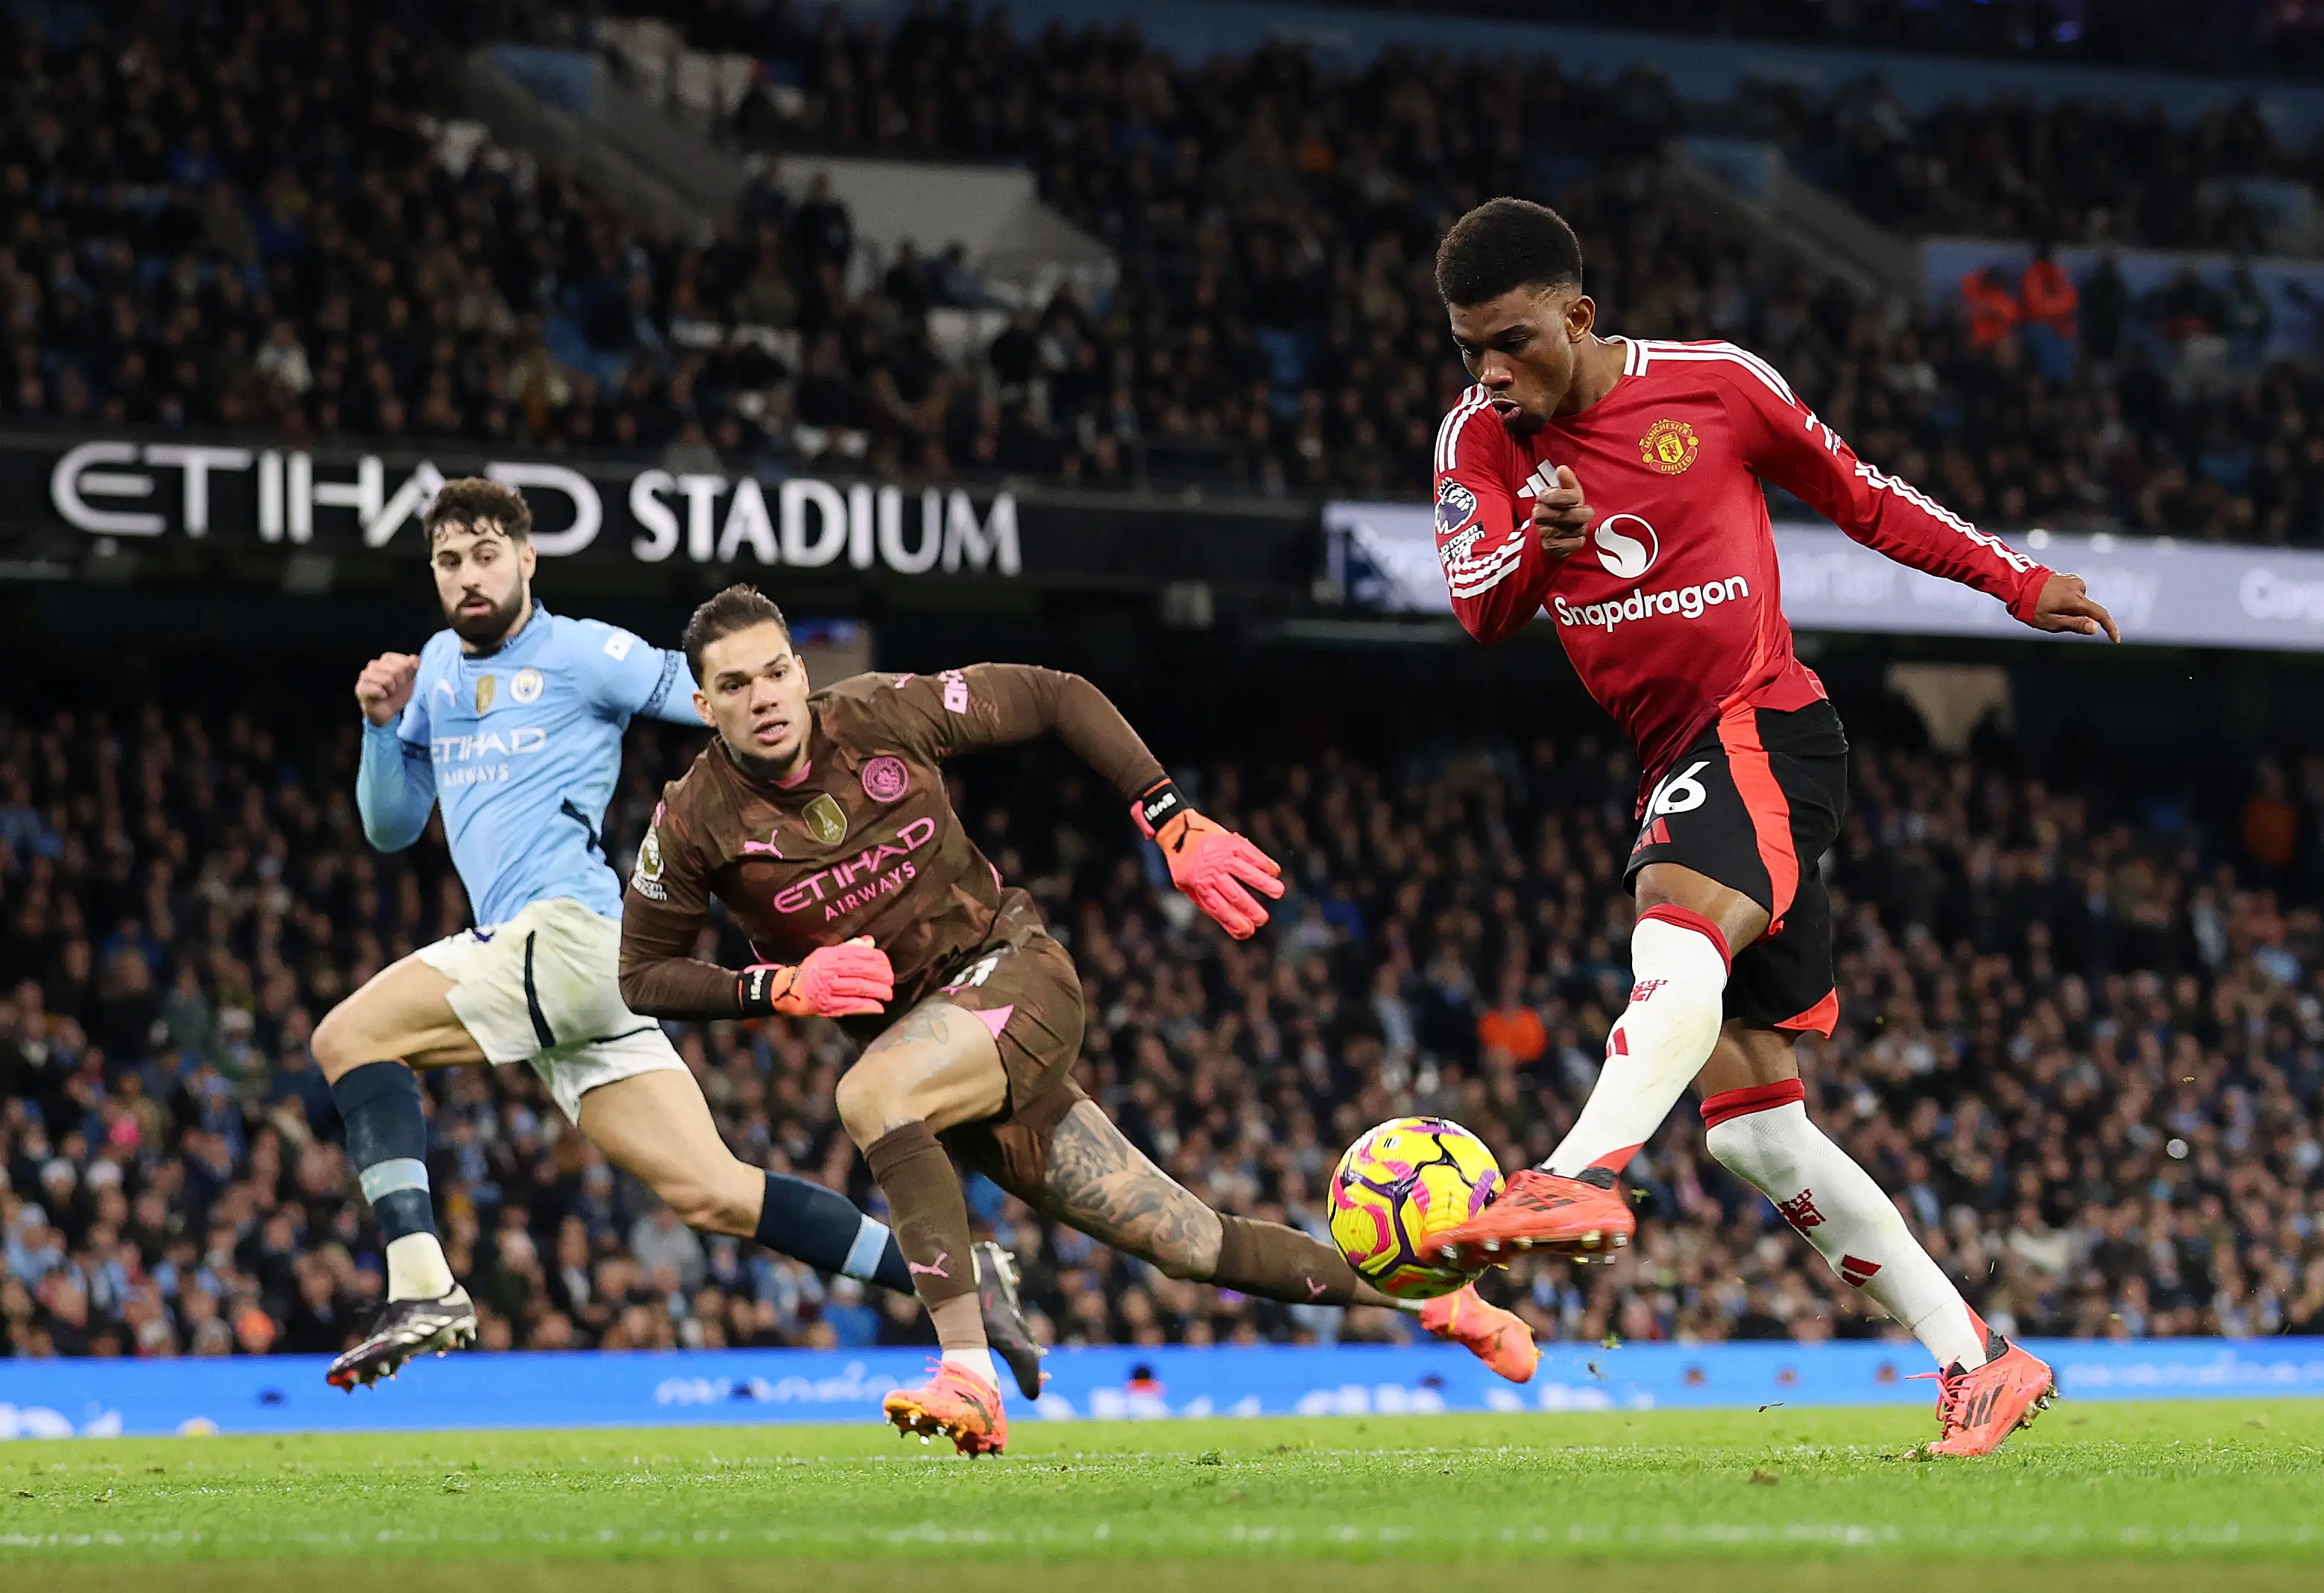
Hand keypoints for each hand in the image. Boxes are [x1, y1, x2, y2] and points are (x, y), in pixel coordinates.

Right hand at [355, 652, 420, 726]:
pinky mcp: (361, 688)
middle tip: (397, 688)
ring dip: (392, 689)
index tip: (405, 680)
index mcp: (386, 660)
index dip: (408, 673)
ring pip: (387, 679)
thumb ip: (413, 667)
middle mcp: (374, 665)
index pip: (403, 661)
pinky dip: (383, 695)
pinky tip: (382, 697)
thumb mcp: (410, 680)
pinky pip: (376, 689)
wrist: (387, 712)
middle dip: (401, 682)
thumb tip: (414, 658)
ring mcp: (366, 676)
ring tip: (389, 692)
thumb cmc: (397, 693)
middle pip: (397, 670)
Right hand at [738, 937, 893, 1016]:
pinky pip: (851, 1006)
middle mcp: (829, 971)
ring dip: (877, 992)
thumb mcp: (828, 954)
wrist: (791, 990)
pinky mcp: (827, 1005)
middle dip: (880, 976)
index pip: (858, 954)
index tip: (887, 964)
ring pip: (858, 988)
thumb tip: (870, 942)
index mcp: (830, 956)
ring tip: (888, 994)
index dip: (877, 959)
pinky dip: (867, 1007)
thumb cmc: (814, 970)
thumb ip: (850, 948)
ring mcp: (828, 989)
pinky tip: (878, 1007)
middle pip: (860, 971)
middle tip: (891, 980)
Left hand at [1152, 810, 1284, 938]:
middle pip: (1236, 895)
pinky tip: (1273, 872)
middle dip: (1252, 910)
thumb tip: (1233, 925)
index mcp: (1200, 886)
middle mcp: (1212, 872)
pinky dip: (1264, 863)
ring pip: (1247, 873)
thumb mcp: (1187, 886)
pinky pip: (1251, 854)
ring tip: (1278, 892)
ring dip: (1264, 884)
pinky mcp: (1232, 842)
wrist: (1179, 831)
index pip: (1221, 909)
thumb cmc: (1184, 863)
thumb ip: (1207, 903)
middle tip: (1263, 919)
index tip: (1249, 931)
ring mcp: (1223, 857)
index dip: (1236, 922)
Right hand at [1530, 465, 1590, 560]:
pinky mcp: (1549, 547)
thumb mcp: (1568, 493)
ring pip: (1570, 530)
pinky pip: (1571, 544)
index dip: (1571, 497)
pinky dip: (1578, 541)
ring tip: (1579, 526)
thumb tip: (1562, 468)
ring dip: (1580, 528)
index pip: (1557, 496)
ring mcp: (1543, 532)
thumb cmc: (1563, 509)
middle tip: (1588, 513)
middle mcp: (1539, 514)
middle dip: (1581, 515)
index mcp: (1543, 498)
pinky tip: (1576, 537)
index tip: (1577, 499)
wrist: (1552, 535)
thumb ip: (1567, 481)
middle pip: (1564, 515)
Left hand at [2018, 571, 2119, 642]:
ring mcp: (2073, 580)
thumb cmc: (2030, 607)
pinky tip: (2050, 599)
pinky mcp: (2069, 577)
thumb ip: (2074, 624)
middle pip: (2087, 610)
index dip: (2110, 628)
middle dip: (2077, 618)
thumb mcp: (2050, 621)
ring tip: (2047, 607)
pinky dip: (2067, 600)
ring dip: (2070, 609)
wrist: (2017, 584)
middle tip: (2052, 618)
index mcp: (2075, 600)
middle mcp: (2078, 588)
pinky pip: (2074, 594)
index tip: (2115, 640)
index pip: (2100, 615)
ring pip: (2080, 602)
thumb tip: (2095, 628)